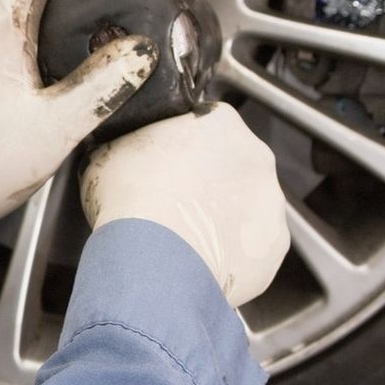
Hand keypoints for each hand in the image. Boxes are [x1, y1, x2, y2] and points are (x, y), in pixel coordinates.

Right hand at [78, 105, 288, 305]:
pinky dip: (231, 254)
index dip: (183, 146)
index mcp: (221, 123)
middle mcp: (256, 157)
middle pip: (231, 165)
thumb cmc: (131, 201)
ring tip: (184, 238)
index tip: (165, 164)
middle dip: (208, 182)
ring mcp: (270, 203)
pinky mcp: (273, 246)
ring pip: (245, 207)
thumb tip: (124, 149)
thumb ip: (131, 143)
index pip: (206, 123)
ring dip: (222, 217)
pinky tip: (200, 261)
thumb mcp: (110, 153)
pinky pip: (251, 247)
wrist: (154, 260)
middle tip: (173, 204)